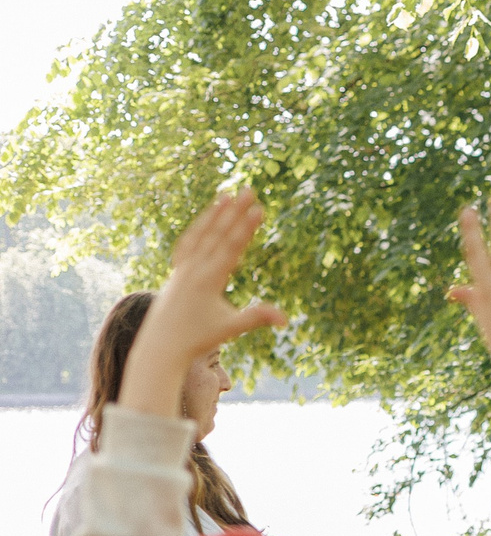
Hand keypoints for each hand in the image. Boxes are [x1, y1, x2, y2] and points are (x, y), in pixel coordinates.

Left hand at [122, 193, 287, 418]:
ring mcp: (182, 268)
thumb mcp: (230, 329)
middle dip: (234, 211)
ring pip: (200, 234)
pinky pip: (188, 243)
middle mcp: (193, 268)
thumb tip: (286, 319)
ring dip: (214, 213)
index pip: (231, 246)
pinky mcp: (176, 273)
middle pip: (217, 233)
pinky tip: (205, 221)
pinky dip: (198, 229)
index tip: (258, 208)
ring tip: (226, 194)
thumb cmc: (197, 339)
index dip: (246, 227)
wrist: (160, 345)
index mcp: (208, 279)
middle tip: (248, 189)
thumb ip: (257, 318)